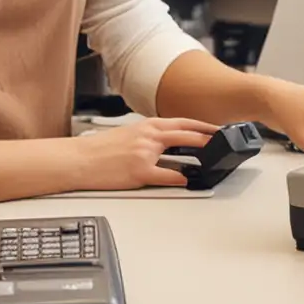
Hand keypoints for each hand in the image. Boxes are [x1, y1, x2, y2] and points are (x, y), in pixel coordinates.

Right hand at [75, 116, 218, 189]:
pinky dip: (180, 178)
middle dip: (209, 137)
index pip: (183, 122)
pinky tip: (188, 180)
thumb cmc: (101, 149)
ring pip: (181, 151)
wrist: (79, 160)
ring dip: (199, 156)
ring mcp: (145, 153)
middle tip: (224, 142)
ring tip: (214, 161)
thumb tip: (171, 141)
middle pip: (187, 133)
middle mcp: (149, 136)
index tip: (218, 129)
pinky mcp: (139, 172)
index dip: (204, 126)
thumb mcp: (129, 134)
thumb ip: (151, 136)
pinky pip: (167, 175)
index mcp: (147, 125)